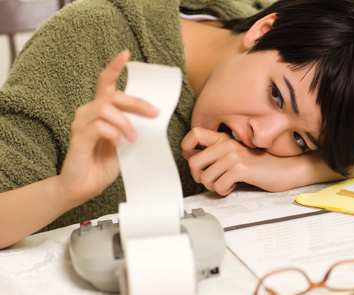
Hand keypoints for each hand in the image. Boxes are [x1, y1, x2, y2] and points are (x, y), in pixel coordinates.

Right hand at [57, 50, 158, 206]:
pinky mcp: (79, 135)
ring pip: (107, 108)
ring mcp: (82, 122)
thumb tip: (153, 118)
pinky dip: (114, 134)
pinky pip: (100, 126)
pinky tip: (118, 145)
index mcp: (101, 111)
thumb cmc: (103, 164)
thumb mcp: (126, 142)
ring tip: (133, 139)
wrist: (84, 186)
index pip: (105, 82)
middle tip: (154, 113)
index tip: (126, 54)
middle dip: (138, 103)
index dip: (115, 66)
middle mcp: (89, 111)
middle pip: (114, 95)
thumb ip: (134, 127)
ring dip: (126, 123)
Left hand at [181, 127, 328, 194]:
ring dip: (213, 186)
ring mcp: (233, 155)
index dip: (187, 148)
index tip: (195, 160)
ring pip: (205, 178)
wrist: (285, 169)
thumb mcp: (236, 154)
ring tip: (225, 183)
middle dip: (199, 177)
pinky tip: (233, 186)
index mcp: (224, 138)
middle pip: (193, 162)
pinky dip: (223, 190)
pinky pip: (218, 185)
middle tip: (211, 180)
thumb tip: (191, 158)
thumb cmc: (261, 164)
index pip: (194, 133)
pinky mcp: (240, 168)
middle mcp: (226, 144)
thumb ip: (216, 153)